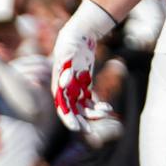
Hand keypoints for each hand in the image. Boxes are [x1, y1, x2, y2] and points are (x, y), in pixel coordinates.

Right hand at [51, 0, 116, 133]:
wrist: (78, 34)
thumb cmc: (71, 41)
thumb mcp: (66, 49)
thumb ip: (64, 63)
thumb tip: (64, 79)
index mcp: (58, 84)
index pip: (61, 105)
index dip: (67, 117)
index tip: (75, 128)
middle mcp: (64, 88)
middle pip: (70, 109)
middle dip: (78, 121)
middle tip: (88, 131)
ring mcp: (74, 87)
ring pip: (81, 107)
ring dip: (90, 114)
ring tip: (103, 115)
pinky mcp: (83, 85)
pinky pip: (89, 100)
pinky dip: (97, 105)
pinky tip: (107, 108)